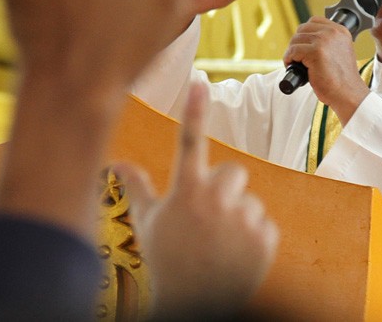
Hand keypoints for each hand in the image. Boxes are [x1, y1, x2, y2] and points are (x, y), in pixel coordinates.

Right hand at [115, 83, 278, 318]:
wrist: (195, 304)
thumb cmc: (167, 259)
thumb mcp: (149, 223)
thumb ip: (137, 187)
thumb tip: (115, 162)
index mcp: (186, 192)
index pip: (189, 142)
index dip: (194, 110)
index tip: (199, 82)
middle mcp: (216, 200)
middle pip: (232, 172)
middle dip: (224, 190)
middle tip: (208, 219)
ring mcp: (243, 218)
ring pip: (249, 200)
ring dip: (238, 216)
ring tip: (219, 244)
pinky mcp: (266, 237)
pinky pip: (264, 224)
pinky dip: (253, 238)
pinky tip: (235, 256)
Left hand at [282, 17, 369, 123]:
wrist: (348, 94)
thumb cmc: (341, 79)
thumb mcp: (339, 52)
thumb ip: (327, 42)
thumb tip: (304, 38)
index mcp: (341, 30)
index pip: (314, 21)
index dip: (305, 34)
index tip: (304, 48)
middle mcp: (333, 32)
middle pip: (302, 29)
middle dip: (297, 43)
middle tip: (298, 58)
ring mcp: (324, 41)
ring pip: (295, 40)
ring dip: (292, 52)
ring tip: (296, 64)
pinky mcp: (315, 52)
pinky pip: (292, 51)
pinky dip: (289, 59)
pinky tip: (294, 67)